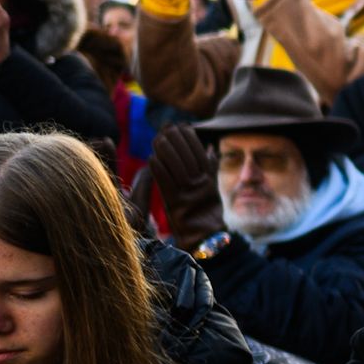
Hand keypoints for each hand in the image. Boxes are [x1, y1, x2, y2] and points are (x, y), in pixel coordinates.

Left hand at [148, 124, 223, 247]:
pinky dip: (159, 170)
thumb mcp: (212, 188)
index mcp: (209, 180)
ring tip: (158, 138)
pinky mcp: (176, 204)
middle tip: (168, 127)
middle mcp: (201, 185)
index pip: (200, 152)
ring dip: (167, 151)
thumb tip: (211, 148)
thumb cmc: (206, 213)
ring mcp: (189, 194)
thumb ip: (210, 168)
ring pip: (177, 167)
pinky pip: (166, 183)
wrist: (205, 239)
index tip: (181, 125)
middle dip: (178, 140)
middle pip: (189, 157)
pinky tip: (151, 159)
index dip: (191, 138)